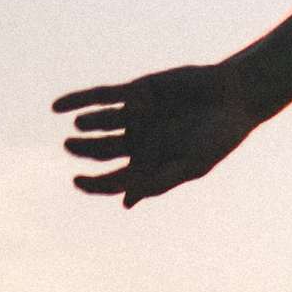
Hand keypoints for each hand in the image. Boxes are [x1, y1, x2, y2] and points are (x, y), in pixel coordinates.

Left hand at [54, 62, 275, 206]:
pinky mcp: (136, 91)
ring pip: (100, 123)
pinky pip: (101, 95)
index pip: (114, 180)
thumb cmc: (220, 137)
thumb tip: (126, 200)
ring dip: (87, 124)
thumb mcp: (193, 165)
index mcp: (151, 164)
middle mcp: (139, 141)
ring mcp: (136, 115)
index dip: (93, 183)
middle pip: (100, 150)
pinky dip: (77, 99)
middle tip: (71, 146)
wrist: (236, 96)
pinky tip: (56, 107)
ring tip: (82, 124)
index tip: (78, 180)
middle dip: (82, 150)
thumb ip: (161, 181)